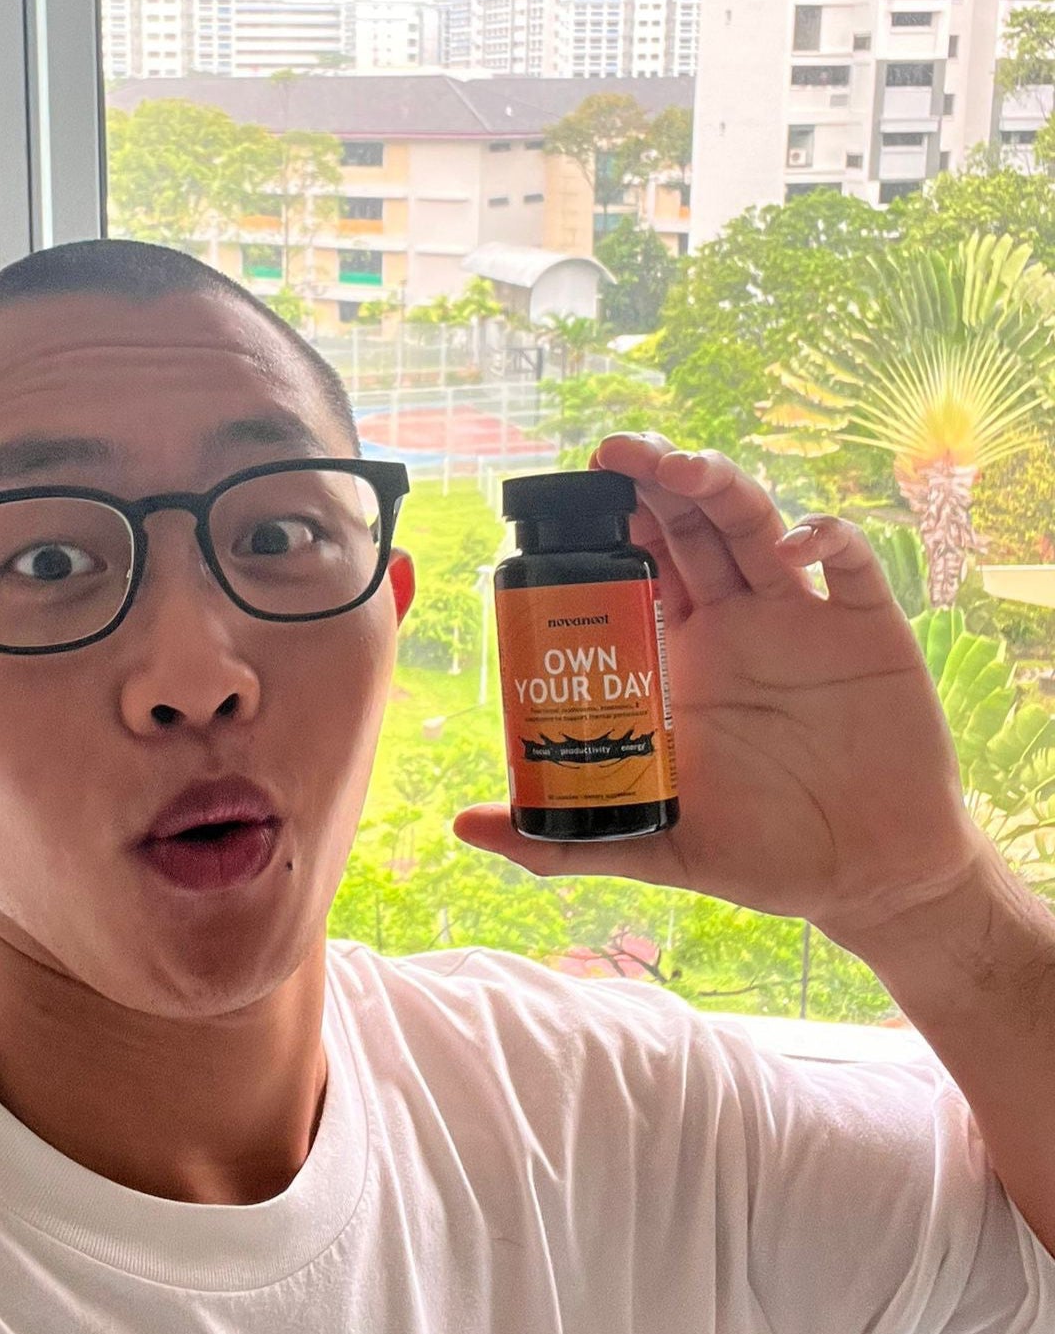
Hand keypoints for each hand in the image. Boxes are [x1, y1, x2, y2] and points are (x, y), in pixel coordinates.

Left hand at [453, 432, 994, 953]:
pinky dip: (824, 537)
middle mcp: (735, 624)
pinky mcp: (869, 631)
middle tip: (611, 454)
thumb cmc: (762, 855)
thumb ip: (565, 840)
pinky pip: (849, 564)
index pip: (635, 570)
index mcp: (679, 658)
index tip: (566, 500)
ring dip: (719, 486)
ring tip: (679, 467)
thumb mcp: (656, 848)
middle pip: (687, 528)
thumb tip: (465, 827)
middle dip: (650, 483)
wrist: (866, 879)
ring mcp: (801, 621)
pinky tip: (794, 546)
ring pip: (754, 527)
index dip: (607, 529)